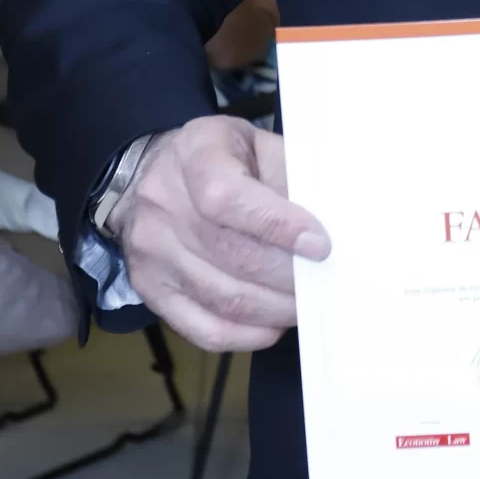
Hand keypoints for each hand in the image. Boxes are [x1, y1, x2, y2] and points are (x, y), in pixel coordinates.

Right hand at [110, 116, 329, 352]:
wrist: (153, 174)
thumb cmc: (220, 158)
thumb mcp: (256, 144)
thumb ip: (289, 175)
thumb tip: (328, 223)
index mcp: (194, 154)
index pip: (226, 197)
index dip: (278, 225)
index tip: (319, 244)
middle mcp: (162, 204)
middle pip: (232, 254)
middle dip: (289, 275)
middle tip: (324, 281)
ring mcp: (151, 252)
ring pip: (224, 298)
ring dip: (276, 308)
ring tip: (305, 302)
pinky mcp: (151, 291)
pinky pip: (205, 329)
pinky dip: (249, 335)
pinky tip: (274, 322)